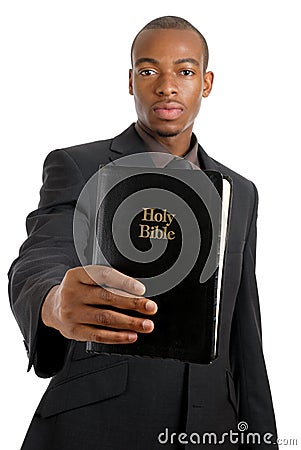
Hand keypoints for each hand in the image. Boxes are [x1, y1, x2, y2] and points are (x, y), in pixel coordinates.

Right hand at [41, 265, 156, 343]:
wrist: (53, 307)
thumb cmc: (78, 291)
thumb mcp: (86, 278)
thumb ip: (106, 281)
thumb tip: (137, 291)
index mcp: (76, 275)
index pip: (103, 276)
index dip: (124, 282)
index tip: (141, 289)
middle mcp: (72, 293)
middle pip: (107, 298)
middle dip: (133, 304)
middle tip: (150, 307)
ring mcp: (71, 313)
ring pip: (105, 318)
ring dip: (130, 322)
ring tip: (146, 324)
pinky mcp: (73, 331)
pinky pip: (99, 335)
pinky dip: (117, 337)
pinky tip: (131, 335)